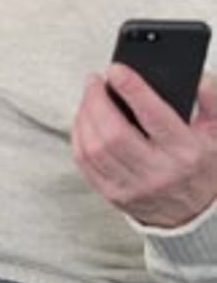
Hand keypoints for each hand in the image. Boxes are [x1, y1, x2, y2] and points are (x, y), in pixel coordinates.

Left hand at [71, 66, 216, 227]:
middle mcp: (158, 172)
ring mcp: (134, 187)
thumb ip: (211, 100)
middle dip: (97, 100)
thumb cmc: (200, 165)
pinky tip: (84, 120)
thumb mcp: (216, 131)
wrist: (194, 213)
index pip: (153, 117)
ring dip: (84, 115)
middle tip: (95, 80)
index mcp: (186, 153)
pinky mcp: (114, 195)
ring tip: (89, 96)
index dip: (131, 89)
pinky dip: (79, 135)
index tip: (116, 70)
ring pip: (94, 148)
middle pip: (114, 133)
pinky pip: (84, 163)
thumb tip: (197, 79)